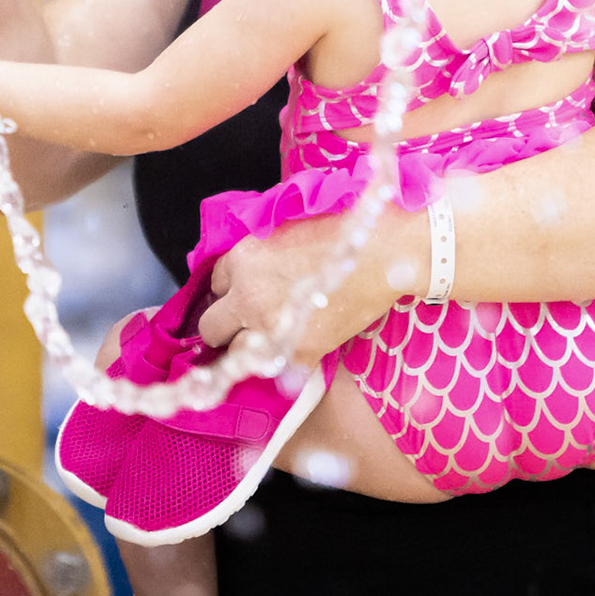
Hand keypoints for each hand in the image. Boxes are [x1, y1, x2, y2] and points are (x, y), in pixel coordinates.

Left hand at [196, 205, 425, 364]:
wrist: (383, 251)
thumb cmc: (338, 227)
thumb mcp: (284, 225)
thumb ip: (258, 249)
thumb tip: (247, 267)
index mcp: (242, 259)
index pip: (215, 282)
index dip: (232, 286)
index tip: (243, 289)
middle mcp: (247, 296)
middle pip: (211, 325)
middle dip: (225, 321)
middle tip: (241, 320)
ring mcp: (271, 329)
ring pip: (234, 353)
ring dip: (245, 346)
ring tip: (264, 339)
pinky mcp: (300, 353)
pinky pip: (274, 369)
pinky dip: (282, 361)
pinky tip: (291, 349)